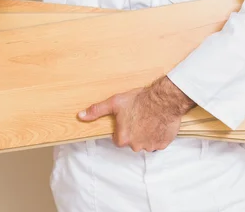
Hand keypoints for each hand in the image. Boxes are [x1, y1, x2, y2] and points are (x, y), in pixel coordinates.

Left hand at [78, 76, 194, 151]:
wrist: (163, 99)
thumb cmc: (139, 100)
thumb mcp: (115, 102)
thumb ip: (97, 111)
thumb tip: (81, 116)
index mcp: (123, 138)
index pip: (118, 138)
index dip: (122, 127)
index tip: (127, 118)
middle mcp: (136, 146)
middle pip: (132, 141)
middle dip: (135, 131)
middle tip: (139, 116)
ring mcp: (150, 146)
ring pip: (145, 142)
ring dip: (146, 133)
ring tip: (149, 118)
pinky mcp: (163, 144)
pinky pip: (158, 142)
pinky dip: (158, 135)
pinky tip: (158, 123)